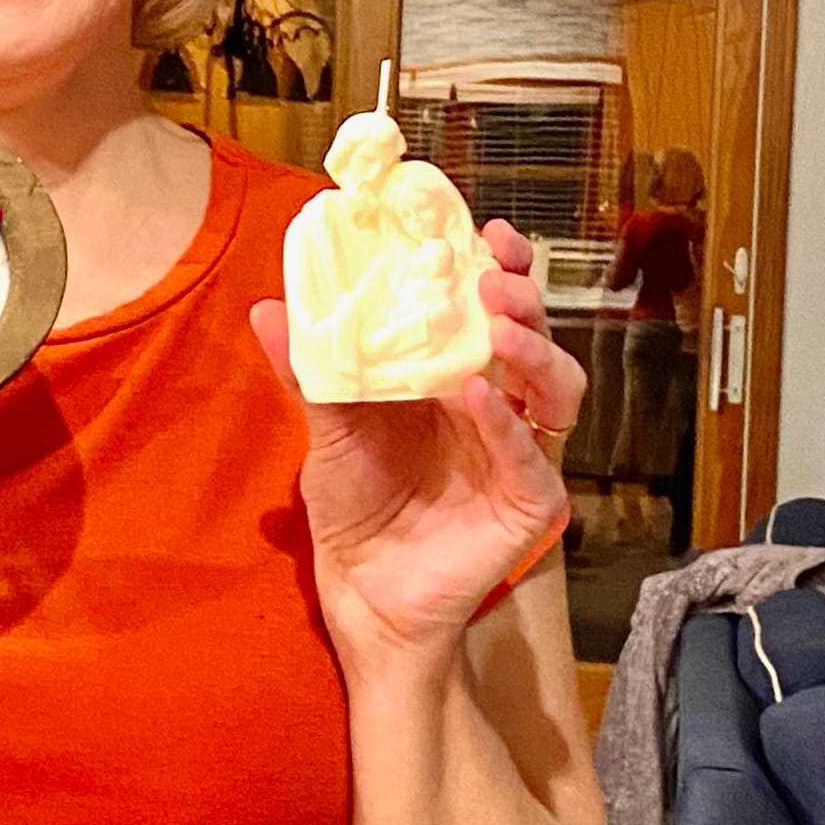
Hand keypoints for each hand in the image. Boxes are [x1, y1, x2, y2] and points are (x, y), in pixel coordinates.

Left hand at [251, 222, 583, 661]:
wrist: (363, 597)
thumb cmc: (354, 512)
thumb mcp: (326, 430)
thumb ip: (307, 370)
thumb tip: (267, 306)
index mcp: (456, 378)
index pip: (490, 309)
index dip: (496, 266)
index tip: (481, 228)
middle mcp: (499, 408)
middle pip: (533, 336)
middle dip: (522, 295)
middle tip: (493, 271)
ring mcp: (520, 454)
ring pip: (556, 387)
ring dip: (531, 349)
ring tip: (494, 324)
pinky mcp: (531, 502)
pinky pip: (531, 456)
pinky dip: (504, 424)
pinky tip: (473, 396)